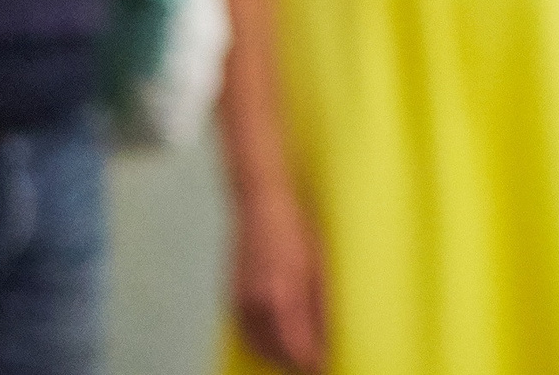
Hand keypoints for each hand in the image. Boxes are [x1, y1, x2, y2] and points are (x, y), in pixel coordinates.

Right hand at [234, 182, 325, 371]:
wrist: (261, 201)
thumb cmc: (296, 227)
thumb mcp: (319, 266)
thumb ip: (320, 306)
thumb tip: (327, 337)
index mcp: (282, 296)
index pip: (297, 349)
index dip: (313, 363)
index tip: (324, 366)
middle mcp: (257, 304)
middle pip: (275, 353)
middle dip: (293, 363)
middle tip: (314, 364)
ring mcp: (240, 300)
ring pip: (257, 346)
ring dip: (275, 357)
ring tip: (296, 357)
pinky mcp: (231, 295)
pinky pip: (244, 332)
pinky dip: (259, 343)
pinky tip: (274, 341)